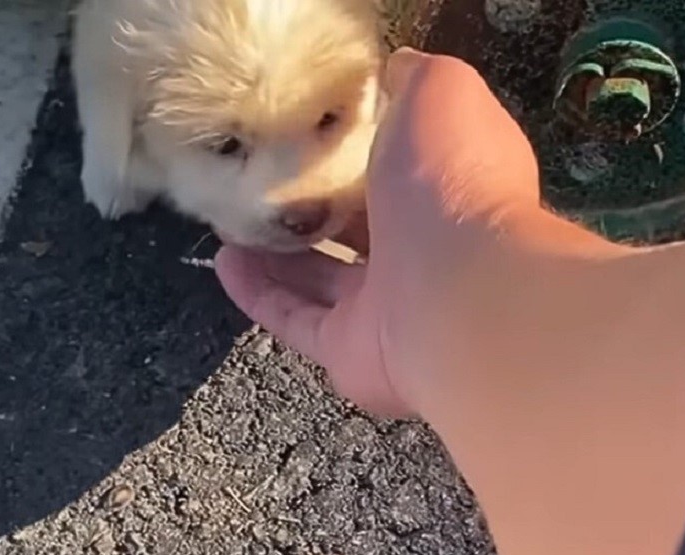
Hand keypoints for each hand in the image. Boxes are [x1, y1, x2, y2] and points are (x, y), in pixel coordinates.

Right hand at [214, 48, 620, 417]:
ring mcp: (390, 310)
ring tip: (230, 221)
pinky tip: (224, 262)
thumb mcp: (439, 95)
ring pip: (322, 280)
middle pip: (360, 230)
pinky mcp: (352, 353)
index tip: (315, 131)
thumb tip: (395, 70)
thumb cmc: (450, 184)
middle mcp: (424, 255)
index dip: (361, 150)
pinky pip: (296, 320)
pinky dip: (259, 295)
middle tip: (264, 182)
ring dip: (276, 254)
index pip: (403, 170)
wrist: (460, 294)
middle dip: (313, 206)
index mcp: (450, 193)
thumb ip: (414, 80)